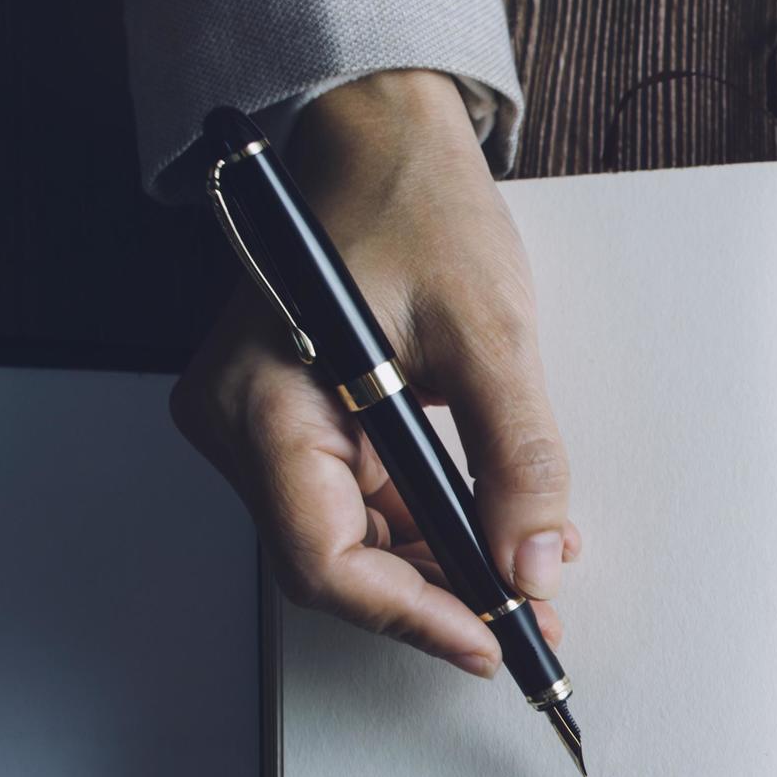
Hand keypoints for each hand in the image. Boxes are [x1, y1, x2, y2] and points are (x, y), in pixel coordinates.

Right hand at [172, 69, 578, 675]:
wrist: (384, 138)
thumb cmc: (415, 204)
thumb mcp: (491, 336)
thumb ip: (520, 460)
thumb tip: (537, 561)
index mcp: (262, 398)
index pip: (323, 557)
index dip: (412, 613)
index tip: (488, 637)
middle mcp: (239, 422)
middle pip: (333, 560)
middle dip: (436, 595)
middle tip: (525, 617)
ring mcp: (261, 424)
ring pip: (349, 540)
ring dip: (438, 566)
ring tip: (524, 574)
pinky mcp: (296, 419)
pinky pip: (357, 502)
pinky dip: (426, 525)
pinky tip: (487, 530)